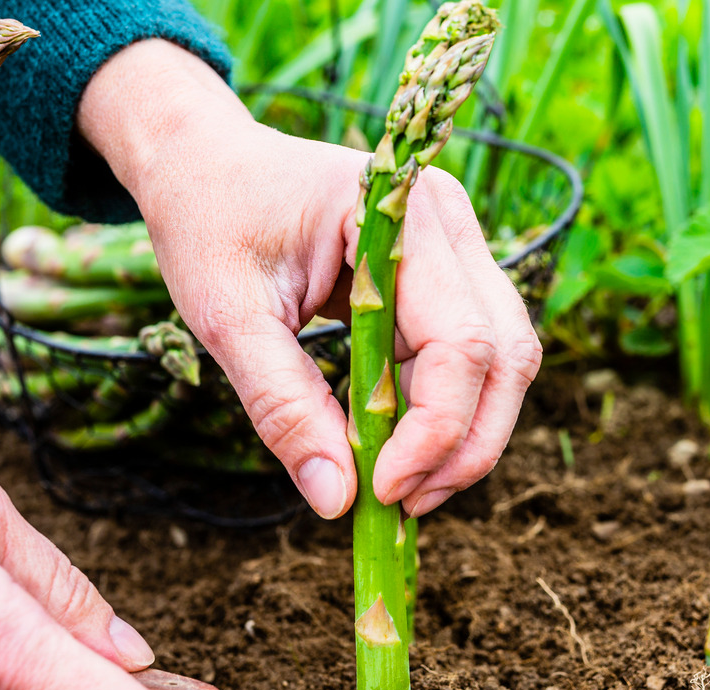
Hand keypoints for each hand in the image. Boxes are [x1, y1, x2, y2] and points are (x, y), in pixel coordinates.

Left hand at [78, 41, 540, 518]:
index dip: (435, 429)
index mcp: (400, 213)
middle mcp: (449, 223)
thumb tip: (337, 500)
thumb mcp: (226, 316)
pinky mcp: (446, 278)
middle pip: (504, 354)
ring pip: (502, 362)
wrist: (205, 163)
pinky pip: (469, 358)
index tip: (383, 491)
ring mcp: (456, 248)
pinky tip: (394, 450)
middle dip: (465, 444)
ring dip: (463, 436)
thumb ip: (282, 406)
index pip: (460, 340)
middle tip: (402, 505)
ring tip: (399, 487)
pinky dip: (442, 413)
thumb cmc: (209, 220)